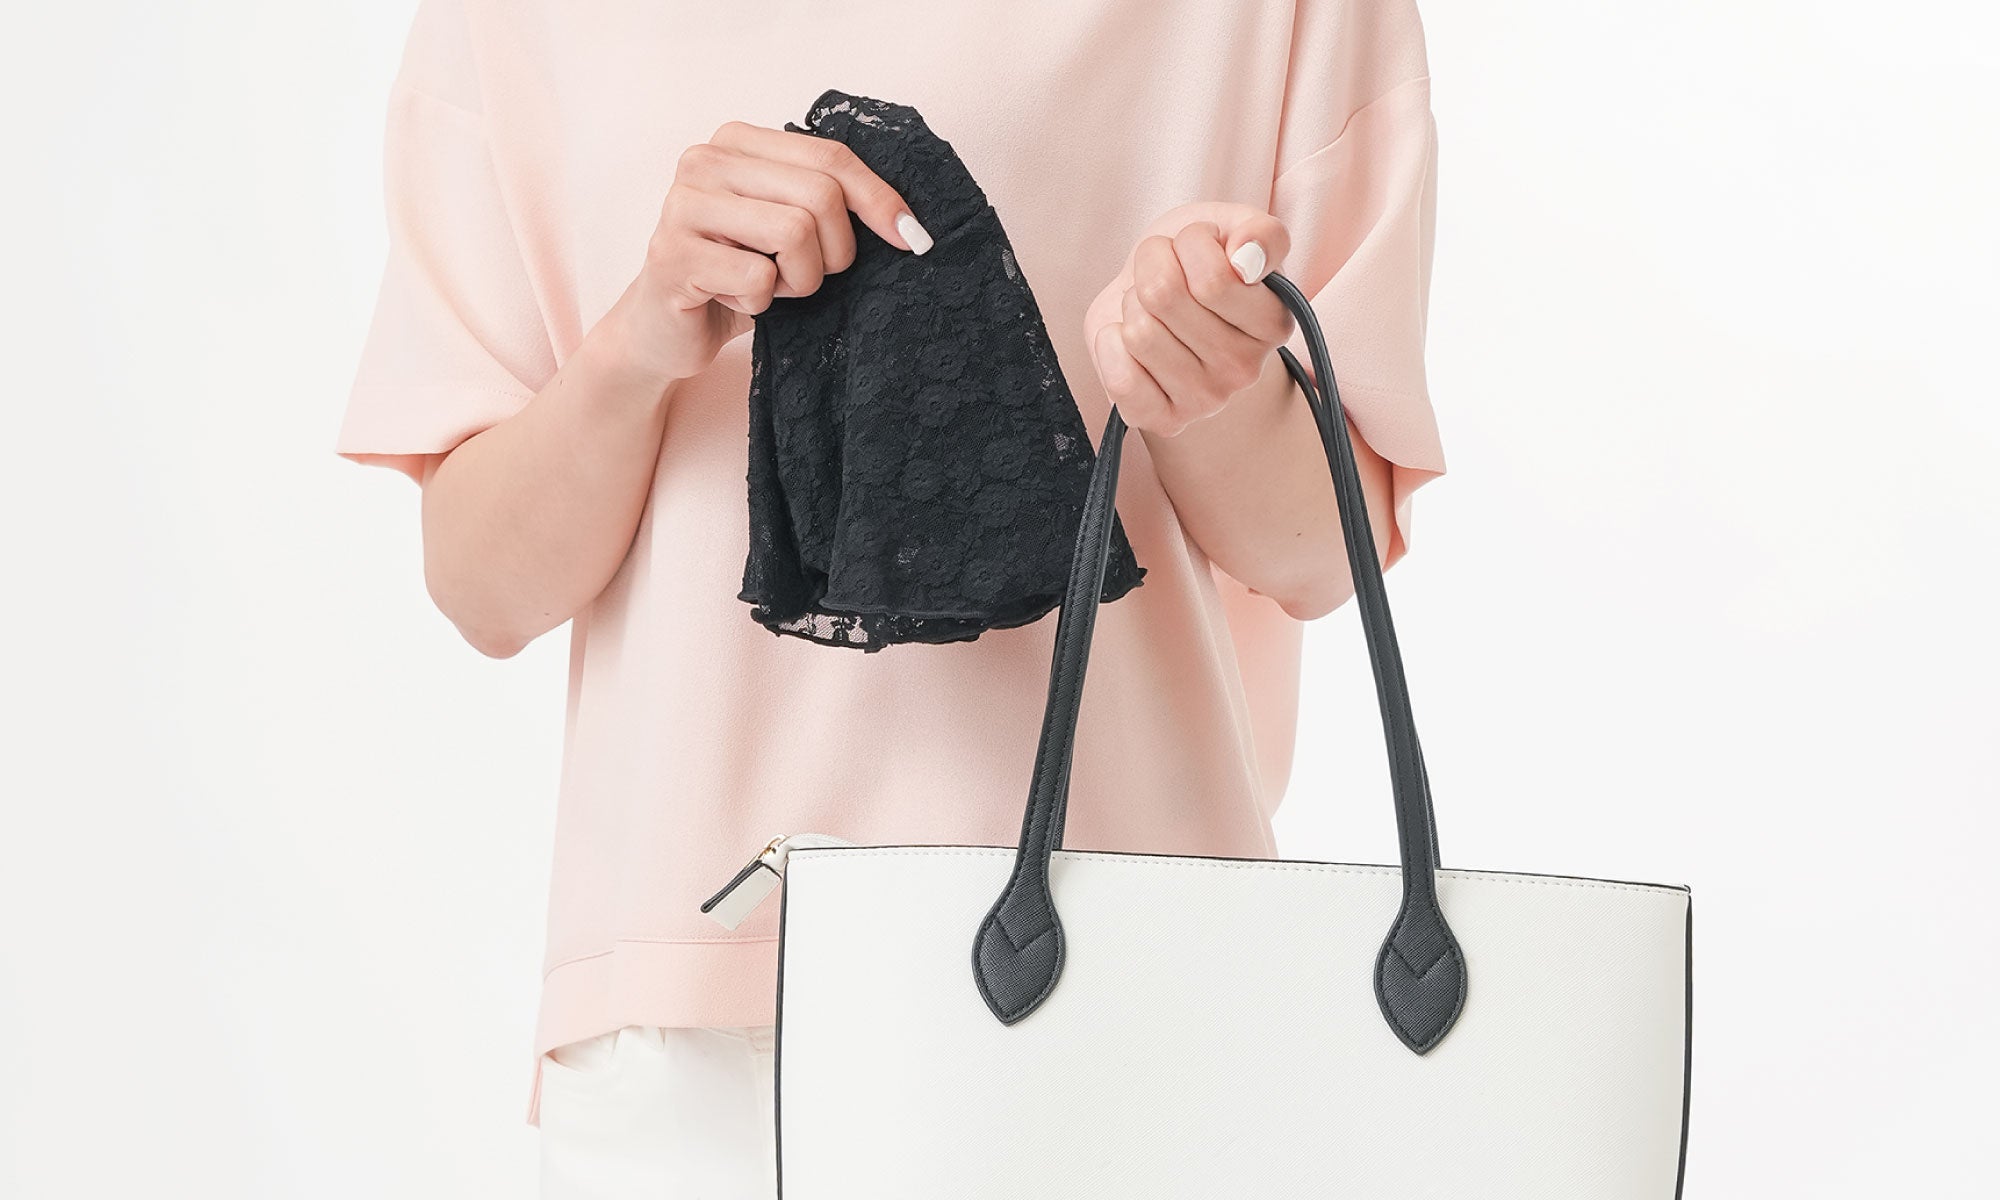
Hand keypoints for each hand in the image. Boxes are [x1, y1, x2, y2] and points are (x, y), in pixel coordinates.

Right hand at [609, 121, 934, 385]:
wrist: (664, 331)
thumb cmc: (737, 277)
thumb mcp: (788, 228)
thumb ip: (827, 203)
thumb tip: (907, 223)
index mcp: (737, 141)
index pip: (831, 156)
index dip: (879, 198)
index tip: (911, 237)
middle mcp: (705, 161)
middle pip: (820, 195)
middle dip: (836, 251)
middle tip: (811, 277)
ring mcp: (683, 205)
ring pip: (795, 233)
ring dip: (800, 280)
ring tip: (771, 287)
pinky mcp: (672, 256)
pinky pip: (758, 279)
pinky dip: (762, 304)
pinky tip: (735, 301)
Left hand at [1085, 203, 1295, 435]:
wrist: (1157, 301)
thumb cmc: (1196, 265)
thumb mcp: (1232, 230)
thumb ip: (1259, 233)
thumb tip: (1246, 257)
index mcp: (1274, 323)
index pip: (1214, 279)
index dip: (1189, 243)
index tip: (1191, 245)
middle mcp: (1246, 369)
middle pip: (1164, 296)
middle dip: (1152, 267)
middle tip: (1162, 274)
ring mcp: (1206, 400)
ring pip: (1139, 333)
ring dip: (1131, 304)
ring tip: (1148, 307)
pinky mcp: (1165, 420)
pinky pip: (1121, 379)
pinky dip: (1109, 345)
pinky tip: (1124, 337)